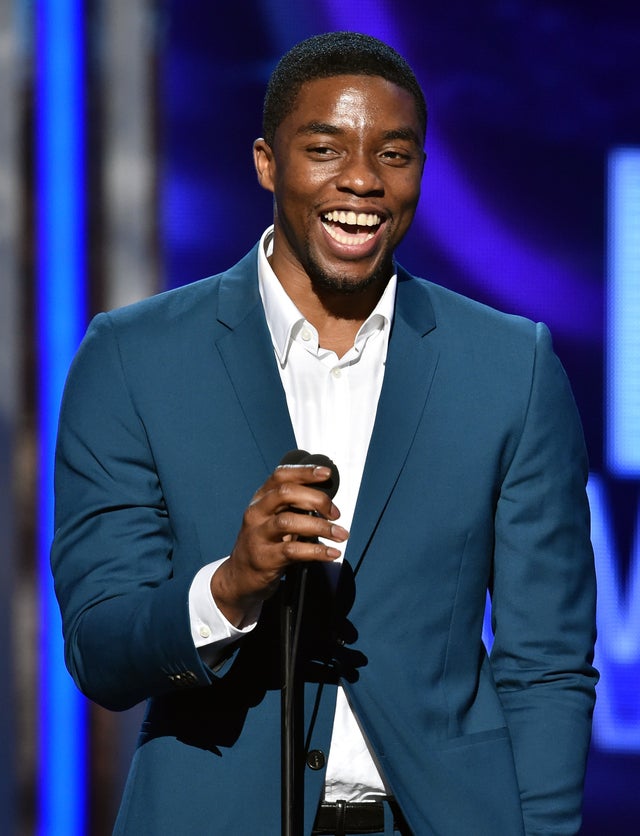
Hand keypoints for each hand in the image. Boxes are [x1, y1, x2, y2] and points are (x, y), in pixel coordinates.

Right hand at [211, 463, 348, 626]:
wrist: (241, 576)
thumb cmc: (265, 543)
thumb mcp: (274, 519)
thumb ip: (294, 507)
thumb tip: (328, 500)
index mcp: (261, 499)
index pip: (281, 476)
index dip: (304, 472)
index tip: (326, 473)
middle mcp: (256, 513)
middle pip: (285, 493)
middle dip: (316, 499)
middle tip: (336, 513)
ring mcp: (257, 535)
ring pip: (288, 521)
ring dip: (321, 527)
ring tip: (340, 534)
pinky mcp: (264, 558)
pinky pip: (292, 551)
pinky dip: (316, 551)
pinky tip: (331, 553)